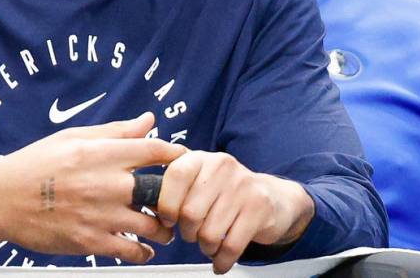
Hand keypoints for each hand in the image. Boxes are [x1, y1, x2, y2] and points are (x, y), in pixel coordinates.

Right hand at [0, 112, 186, 263]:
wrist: (0, 199)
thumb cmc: (36, 164)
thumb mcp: (74, 137)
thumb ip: (116, 131)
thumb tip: (149, 119)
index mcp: (102, 153)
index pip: (156, 151)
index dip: (178, 156)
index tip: (187, 161)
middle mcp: (106, 183)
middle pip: (163, 190)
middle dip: (178, 196)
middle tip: (181, 199)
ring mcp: (100, 215)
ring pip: (154, 226)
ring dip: (165, 228)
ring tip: (164, 227)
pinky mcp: (91, 242)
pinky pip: (132, 250)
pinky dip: (144, 252)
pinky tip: (144, 248)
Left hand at [155, 151, 313, 273]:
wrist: (273, 197)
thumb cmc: (225, 192)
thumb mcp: (200, 179)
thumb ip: (173, 187)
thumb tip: (145, 204)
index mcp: (201, 159)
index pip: (174, 176)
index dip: (166, 203)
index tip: (167, 218)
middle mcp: (222, 167)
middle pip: (190, 213)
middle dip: (188, 232)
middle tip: (193, 234)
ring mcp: (243, 187)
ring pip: (210, 233)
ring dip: (206, 247)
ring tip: (209, 243)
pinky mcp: (259, 208)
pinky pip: (231, 246)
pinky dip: (221, 261)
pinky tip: (220, 260)